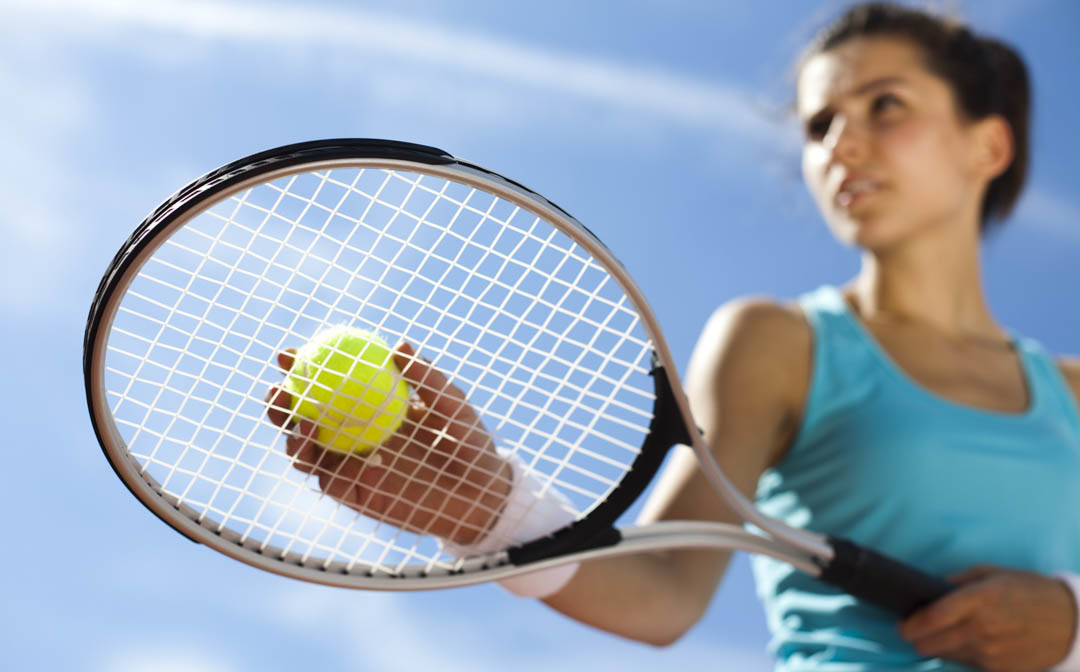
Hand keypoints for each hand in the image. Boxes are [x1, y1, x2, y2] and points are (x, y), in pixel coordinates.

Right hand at [264, 341, 511, 545]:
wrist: (479, 491)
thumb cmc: (467, 440)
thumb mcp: (451, 403)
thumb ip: (426, 378)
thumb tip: (399, 345)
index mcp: (365, 404)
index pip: (325, 382)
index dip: (300, 367)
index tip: (288, 354)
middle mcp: (349, 433)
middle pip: (300, 417)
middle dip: (279, 402)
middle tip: (279, 389)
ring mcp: (348, 464)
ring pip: (304, 451)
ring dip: (292, 436)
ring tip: (302, 422)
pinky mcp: (354, 495)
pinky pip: (332, 480)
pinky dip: (331, 465)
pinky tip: (348, 451)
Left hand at [898, 565, 1077, 671]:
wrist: (1071, 623)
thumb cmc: (1029, 591)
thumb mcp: (994, 574)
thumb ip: (960, 582)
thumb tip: (932, 590)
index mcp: (980, 599)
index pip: (933, 617)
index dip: (911, 625)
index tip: (902, 626)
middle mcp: (982, 629)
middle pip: (932, 643)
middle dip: (919, 638)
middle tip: (916, 631)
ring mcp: (991, 653)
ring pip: (947, 655)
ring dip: (941, 646)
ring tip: (948, 633)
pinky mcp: (999, 670)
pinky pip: (968, 664)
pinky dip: (963, 655)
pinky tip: (972, 642)